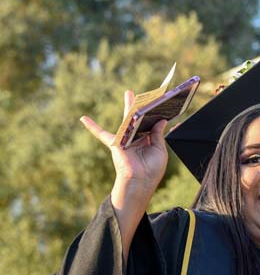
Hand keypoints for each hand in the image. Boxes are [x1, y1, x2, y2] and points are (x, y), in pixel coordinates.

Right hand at [81, 91, 168, 257]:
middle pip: (138, 118)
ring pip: (127, 120)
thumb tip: (160, 120)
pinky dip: (93, 127)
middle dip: (139, 105)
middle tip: (139, 93)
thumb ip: (158, 134)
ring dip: (128, 106)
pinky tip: (83, 119)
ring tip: (129, 93)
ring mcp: (126, 139)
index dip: (154, 114)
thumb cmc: (152, 169)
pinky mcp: (116, 143)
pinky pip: (103, 134)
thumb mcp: (159, 150)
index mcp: (147, 140)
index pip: (150, 124)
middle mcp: (136, 138)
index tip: (159, 101)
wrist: (141, 182)